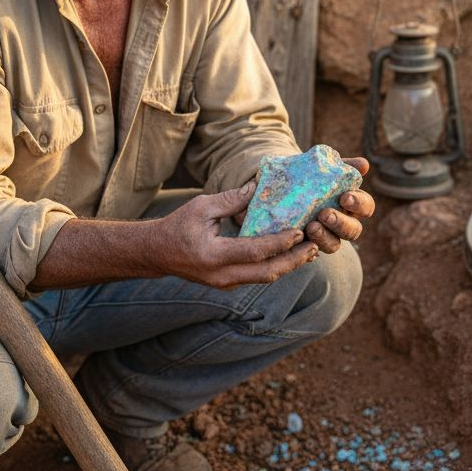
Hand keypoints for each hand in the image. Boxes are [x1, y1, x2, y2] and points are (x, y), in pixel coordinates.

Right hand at [158, 182, 316, 288]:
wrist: (157, 253)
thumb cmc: (177, 226)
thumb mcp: (201, 207)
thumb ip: (231, 200)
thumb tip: (258, 186)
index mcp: (213, 255)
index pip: (254, 251)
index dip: (279, 243)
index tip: (298, 232)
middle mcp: (221, 275)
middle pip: (267, 273)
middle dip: (294, 260)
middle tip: (314, 246)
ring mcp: (225, 283)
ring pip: (265, 278)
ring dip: (288, 265)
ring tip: (309, 251)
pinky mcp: (228, 284)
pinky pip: (257, 277)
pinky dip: (275, 266)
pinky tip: (289, 255)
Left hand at [305, 157, 375, 253]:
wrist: (278, 182)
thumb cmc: (306, 172)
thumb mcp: (321, 166)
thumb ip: (341, 166)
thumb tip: (364, 164)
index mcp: (351, 203)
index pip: (366, 206)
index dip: (359, 204)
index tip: (344, 197)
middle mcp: (342, 223)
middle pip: (353, 230)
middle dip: (340, 223)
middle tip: (324, 214)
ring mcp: (325, 236)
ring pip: (334, 245)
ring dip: (324, 238)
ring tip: (310, 227)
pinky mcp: (306, 245)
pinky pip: (310, 253)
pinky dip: (306, 249)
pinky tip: (298, 241)